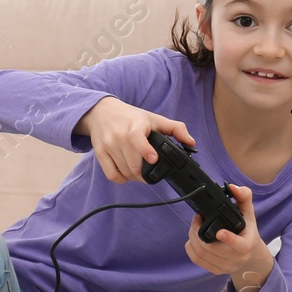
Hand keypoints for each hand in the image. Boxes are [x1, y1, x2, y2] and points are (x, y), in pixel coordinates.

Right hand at [76, 97, 195, 183]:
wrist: (102, 112)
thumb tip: (191, 142)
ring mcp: (108, 145)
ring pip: (124, 171)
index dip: (145, 150)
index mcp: (134, 125)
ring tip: (140, 173)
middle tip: (151, 174)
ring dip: (135, 177)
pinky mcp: (100, 152)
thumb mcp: (153, 118)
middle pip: (132, 162)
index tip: (154, 158)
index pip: (136, 137)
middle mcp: (119, 135)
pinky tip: (127, 175)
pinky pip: (111, 174)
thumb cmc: (131, 117)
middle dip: (144, 174)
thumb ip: (175, 129)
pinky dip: (121, 179)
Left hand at [184, 184, 272, 291]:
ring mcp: (225, 267)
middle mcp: (237, 259)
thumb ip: (243, 197)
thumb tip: (232, 187)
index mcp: (247, 245)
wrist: (249, 255)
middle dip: (199, 230)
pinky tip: (192, 238)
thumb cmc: (247, 231)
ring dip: (193, 237)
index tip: (219, 232)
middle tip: (197, 217)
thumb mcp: (249, 213)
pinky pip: (197, 260)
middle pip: (211, 248)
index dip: (229, 239)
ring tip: (195, 225)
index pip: (239, 245)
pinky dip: (190, 248)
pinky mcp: (216, 271)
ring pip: (201, 253)